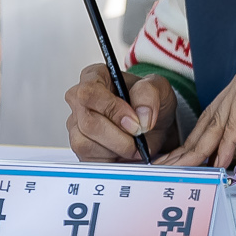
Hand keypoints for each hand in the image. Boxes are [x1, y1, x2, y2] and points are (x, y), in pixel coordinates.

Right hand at [64, 63, 178, 161]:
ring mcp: (76, 124)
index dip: (112, 109)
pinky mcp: (80, 146)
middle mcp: (80, 100)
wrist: (153, 126)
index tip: (135, 121)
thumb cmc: (150, 102)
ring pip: (85, 143)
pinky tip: (124, 151)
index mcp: (95, 76)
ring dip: (116, 148)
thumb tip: (139, 116)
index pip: (89, 92)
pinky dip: (111, 159)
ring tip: (135, 144)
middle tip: (139, 136)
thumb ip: (149, 94)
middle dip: (118, 135)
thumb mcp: (160, 89)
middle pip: (88, 122)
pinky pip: (88, 158)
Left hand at [165, 50, 235, 169]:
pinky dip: (226, 143)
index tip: (187, 158)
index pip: (220, 110)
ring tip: (189, 168)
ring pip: (221, 118)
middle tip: (174, 164)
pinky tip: (218, 161)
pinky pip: (235, 120)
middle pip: (216, 113)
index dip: (202, 137)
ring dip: (203, 148)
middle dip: (194, 143)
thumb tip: (217, 154)